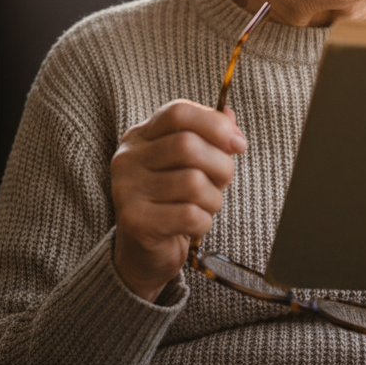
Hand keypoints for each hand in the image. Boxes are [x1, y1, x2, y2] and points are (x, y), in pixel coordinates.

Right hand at [110, 100, 245, 301]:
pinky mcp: (136, 222)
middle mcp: (127, 159)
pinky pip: (189, 214)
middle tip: (224, 182)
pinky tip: (195, 226)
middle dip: (221, 165)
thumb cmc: (173, 201)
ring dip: (213, 198)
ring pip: (193, 182)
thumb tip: (229, 116)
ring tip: (206, 206)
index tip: (238, 144)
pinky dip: (204, 222)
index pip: (178, 112)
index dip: (214, 124)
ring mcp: (127, 190)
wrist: (144, 253)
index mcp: (140, 137)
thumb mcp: (190, 164)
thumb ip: (209, 136)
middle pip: (188, 145)